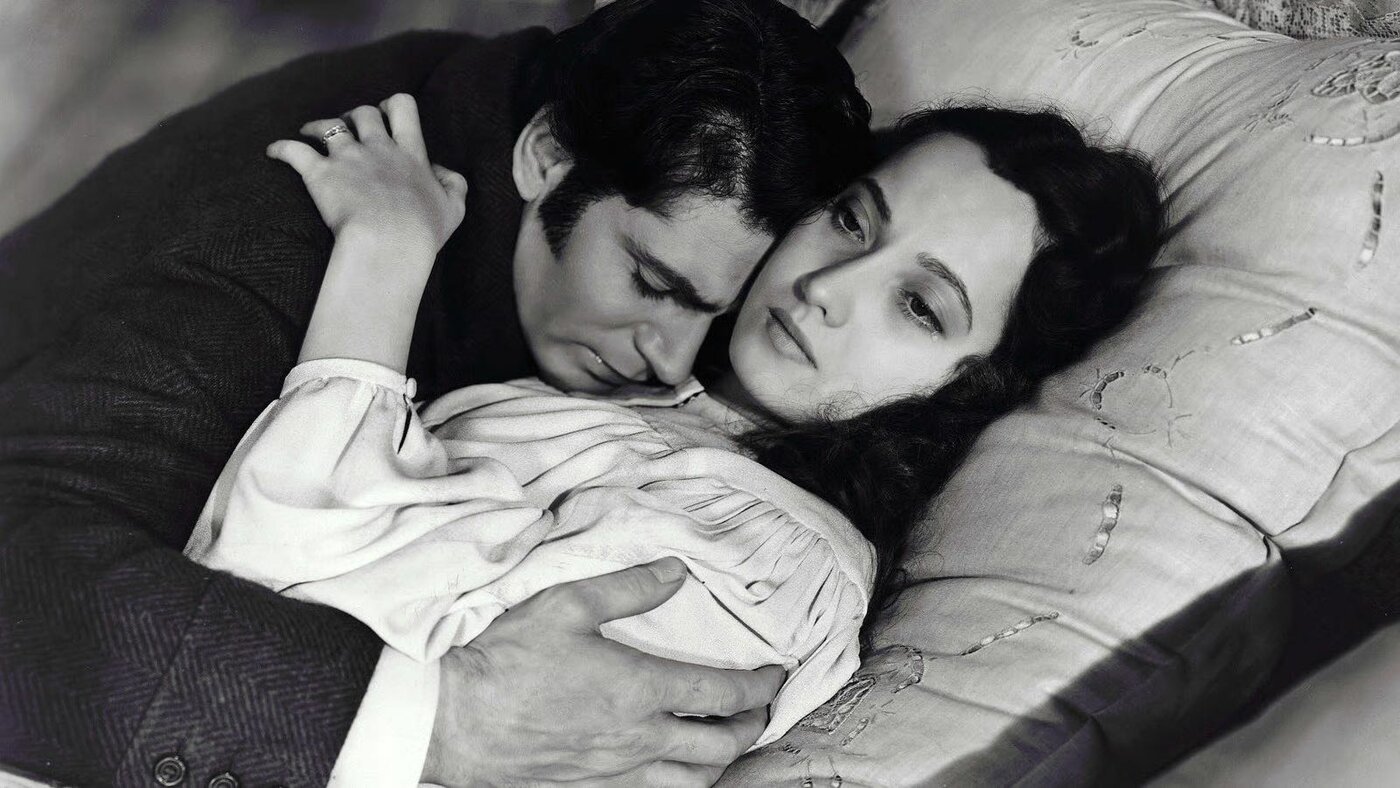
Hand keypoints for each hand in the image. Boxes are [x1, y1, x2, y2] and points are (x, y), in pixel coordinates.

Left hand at [267, 93, 467, 255]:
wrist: (389, 242)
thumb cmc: (423, 231)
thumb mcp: (454, 209)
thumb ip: (455, 185)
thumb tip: (445, 171)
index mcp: (410, 153)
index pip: (403, 108)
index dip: (392, 106)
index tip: (387, 114)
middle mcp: (377, 148)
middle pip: (364, 112)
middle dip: (355, 115)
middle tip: (349, 125)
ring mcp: (346, 158)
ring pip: (327, 126)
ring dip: (317, 125)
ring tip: (310, 131)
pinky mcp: (319, 174)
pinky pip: (293, 151)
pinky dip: (281, 148)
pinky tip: (272, 151)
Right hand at [423, 558, 784, 787]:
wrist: (455, 721)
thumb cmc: (506, 661)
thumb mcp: (567, 605)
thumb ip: (628, 588)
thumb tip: (675, 571)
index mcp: (640, 690)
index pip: (724, 694)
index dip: (761, 685)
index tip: (776, 674)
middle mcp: (638, 739)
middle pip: (721, 746)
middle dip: (751, 726)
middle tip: (760, 708)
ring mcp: (615, 774)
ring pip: (693, 780)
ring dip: (721, 762)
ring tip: (727, 742)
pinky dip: (678, 784)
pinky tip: (673, 771)